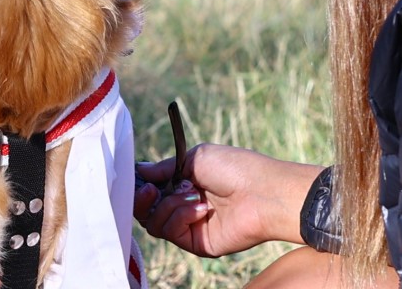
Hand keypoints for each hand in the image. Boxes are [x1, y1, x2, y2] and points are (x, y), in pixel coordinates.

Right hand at [134, 143, 323, 256]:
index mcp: (186, 182)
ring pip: (154, 223)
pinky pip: (170, 233)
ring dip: (167, 206)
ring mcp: (190, 225)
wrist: (263, 192)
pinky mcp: (196, 242)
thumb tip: (140, 170)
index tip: (139, 179)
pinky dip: (179, 217)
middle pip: (147, 209)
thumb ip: (165, 167)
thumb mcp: (196, 158)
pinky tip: (199, 208)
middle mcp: (185, 204)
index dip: (141, 186)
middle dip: (144, 199)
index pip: (152, 189)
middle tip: (152, 190)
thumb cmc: (236, 168)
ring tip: (191, 195)